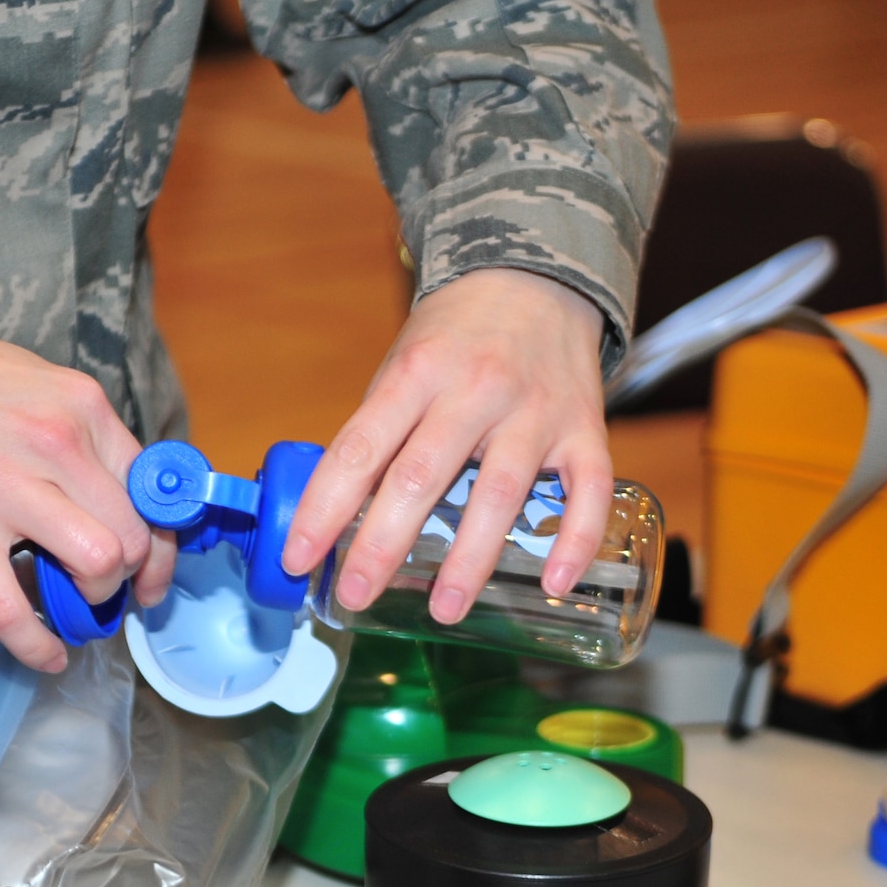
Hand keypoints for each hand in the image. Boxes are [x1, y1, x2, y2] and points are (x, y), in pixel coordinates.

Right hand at [0, 315, 176, 671]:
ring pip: (99, 565)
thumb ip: (74, 433)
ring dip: (92, 599)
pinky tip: (45, 655)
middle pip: (134, 536)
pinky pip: (12, 610)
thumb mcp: (28, 382)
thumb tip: (110, 492)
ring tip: (69, 605)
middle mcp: (55, 442)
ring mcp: (5, 487)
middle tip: (100, 592)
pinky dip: (37, 646)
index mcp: (79, 405)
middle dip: (127, 579)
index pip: (154, 490)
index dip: (161, 545)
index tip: (150, 574)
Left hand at [278, 268, 611, 622]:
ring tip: (442, 610)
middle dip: (382, 545)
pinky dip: (575, 539)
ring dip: (469, 559)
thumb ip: (377, 435)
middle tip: (356, 596)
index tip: (298, 557)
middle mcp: (475, 390)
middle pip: (421, 476)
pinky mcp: (585, 429)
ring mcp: (534, 412)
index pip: (359, 449)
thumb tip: (334, 517)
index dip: (324, 508)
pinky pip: (588, 490)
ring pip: (499, 492)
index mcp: (416, 374)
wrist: (537, 275)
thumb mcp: (402, 368)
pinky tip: (553, 583)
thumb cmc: (455, 337)